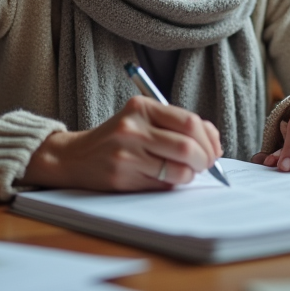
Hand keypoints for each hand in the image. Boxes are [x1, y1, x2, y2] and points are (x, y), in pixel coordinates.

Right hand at [21, 96, 221, 190]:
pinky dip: (173, 183)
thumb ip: (175, 125)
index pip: (190, 121)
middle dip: (204, 159)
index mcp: (142, 107)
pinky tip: (166, 178)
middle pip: (187, 146)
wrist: (75, 157)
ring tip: (185, 172)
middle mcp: (134, 128)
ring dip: (190, 174)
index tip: (213, 149)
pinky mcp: (123, 176)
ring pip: (178, 168)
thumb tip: (214, 143)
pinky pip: (162, 183)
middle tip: (205, 164)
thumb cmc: (118, 138)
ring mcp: (127, 153)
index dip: (209, 139)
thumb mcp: (142, 120)